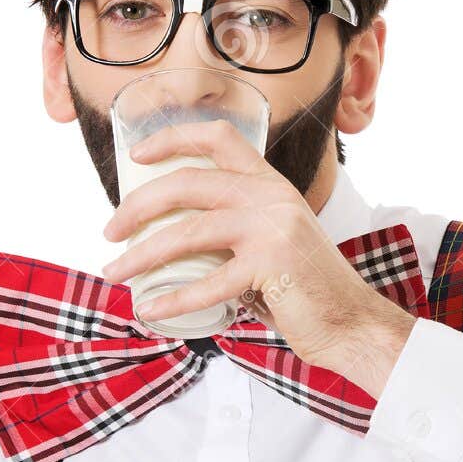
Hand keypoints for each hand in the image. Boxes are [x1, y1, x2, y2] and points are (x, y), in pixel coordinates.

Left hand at [100, 118, 414, 395]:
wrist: (352, 323)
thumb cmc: (306, 291)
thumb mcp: (275, 243)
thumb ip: (237, 232)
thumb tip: (177, 240)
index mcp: (271, 185)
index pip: (220, 138)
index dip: (173, 138)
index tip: (138, 155)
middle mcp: (272, 197)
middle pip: (187, 183)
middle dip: (137, 205)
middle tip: (110, 231)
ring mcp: (274, 229)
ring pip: (188, 231)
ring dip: (141, 254)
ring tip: (115, 273)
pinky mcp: (273, 266)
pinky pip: (208, 283)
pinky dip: (173, 299)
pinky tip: (152, 309)